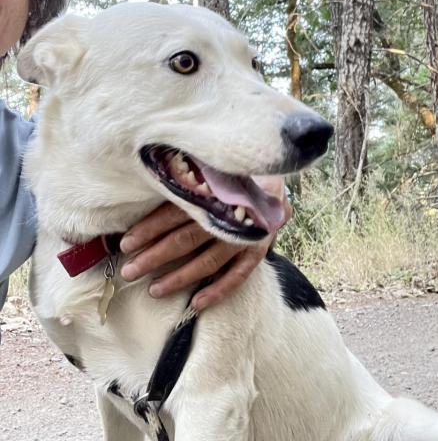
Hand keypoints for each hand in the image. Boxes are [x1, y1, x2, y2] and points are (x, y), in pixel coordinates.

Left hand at [120, 177, 290, 309]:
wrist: (272, 186)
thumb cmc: (232, 181)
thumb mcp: (211, 174)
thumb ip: (187, 184)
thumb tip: (146, 192)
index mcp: (213, 193)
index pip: (174, 212)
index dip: (149, 228)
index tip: (126, 244)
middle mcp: (228, 216)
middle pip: (185, 239)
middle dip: (154, 257)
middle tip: (130, 271)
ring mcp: (245, 237)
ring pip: (207, 262)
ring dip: (179, 278)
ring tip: (154, 290)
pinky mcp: (258, 251)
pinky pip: (238, 276)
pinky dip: (218, 290)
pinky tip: (196, 303)